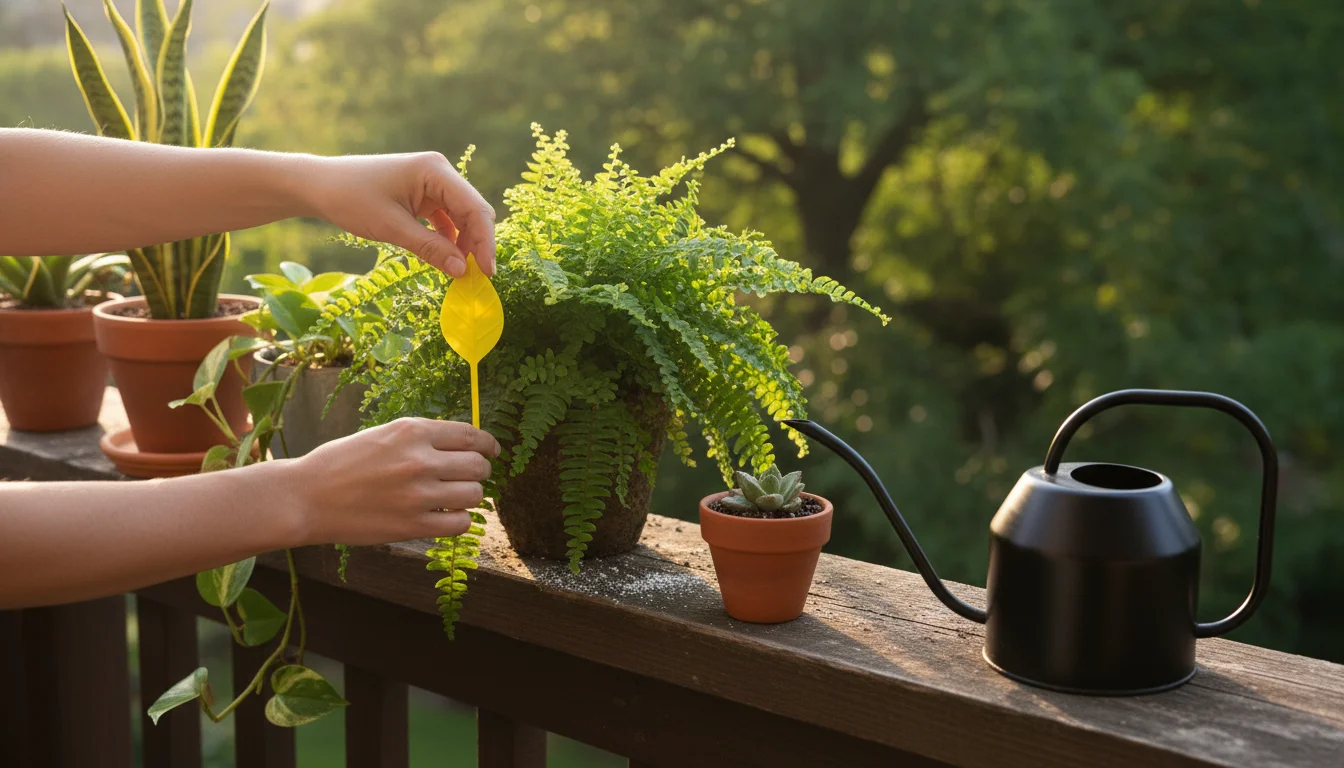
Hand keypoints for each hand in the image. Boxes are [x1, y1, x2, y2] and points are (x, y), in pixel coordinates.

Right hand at [281, 418, 500, 545]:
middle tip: (467, 478)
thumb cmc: (340, 463)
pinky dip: (457, 520)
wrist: (306, 497)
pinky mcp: (413, 525)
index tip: (491, 451)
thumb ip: (421, 438)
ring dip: (469, 497)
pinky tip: (443, 516)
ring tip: (451, 498)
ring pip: (475, 496)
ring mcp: (418, 494)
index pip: (471, 435)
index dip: (488, 445)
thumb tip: (463, 444)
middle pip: (479, 467)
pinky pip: (460, 523)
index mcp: (412, 430)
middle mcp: (420, 459)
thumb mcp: (383, 434)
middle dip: (478, 472)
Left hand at [304, 152, 496, 277]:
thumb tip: (463, 271)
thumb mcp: (392, 228)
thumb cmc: (351, 199)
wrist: (320, 186)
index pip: (474, 208)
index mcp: (435, 170)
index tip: (487, 273)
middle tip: (476, 278)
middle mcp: (439, 173)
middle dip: (477, 244)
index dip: (485, 241)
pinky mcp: (424, 195)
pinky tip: (444, 259)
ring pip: (462, 218)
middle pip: (473, 212)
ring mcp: (432, 183)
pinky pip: (446, 219)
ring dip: (463, 244)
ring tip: (460, 272)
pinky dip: (448, 240)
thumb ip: (431, 249)